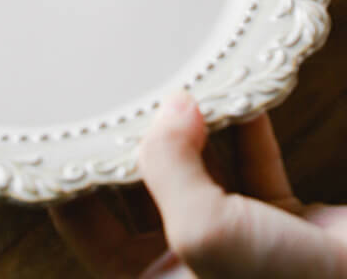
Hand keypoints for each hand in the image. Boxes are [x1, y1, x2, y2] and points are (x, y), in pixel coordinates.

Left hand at [50, 92, 346, 277]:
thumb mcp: (208, 233)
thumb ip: (170, 166)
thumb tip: (168, 105)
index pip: (89, 226)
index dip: (71, 180)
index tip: (64, 131)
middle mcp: (191, 265)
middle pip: (142, 191)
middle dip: (136, 142)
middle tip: (121, 94)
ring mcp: (237, 243)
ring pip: (199, 172)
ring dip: (192, 129)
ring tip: (176, 86)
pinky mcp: (283, 222)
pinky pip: (252, 165)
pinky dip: (245, 130)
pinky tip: (236, 95)